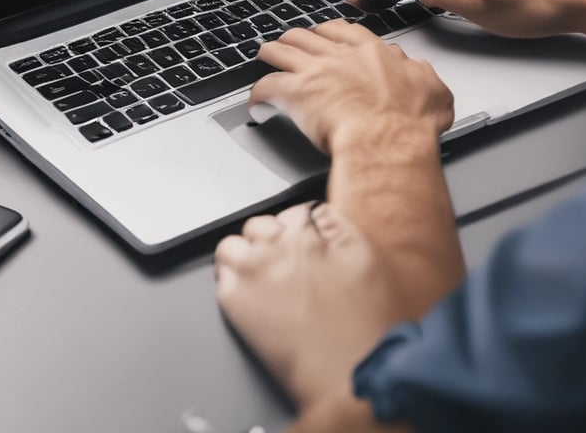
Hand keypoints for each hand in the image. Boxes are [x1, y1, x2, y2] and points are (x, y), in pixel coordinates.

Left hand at [215, 202, 407, 411]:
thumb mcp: (365, 258)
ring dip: (242, 256)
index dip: (298, 228)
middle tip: (281, 265)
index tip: (301, 244)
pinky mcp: (234, 299)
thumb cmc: (364, 325)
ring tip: (257, 278)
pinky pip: (220, 275)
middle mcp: (276, 244)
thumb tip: (318, 214)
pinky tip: (249, 299)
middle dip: (268, 240)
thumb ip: (337, 227)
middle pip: (259, 225)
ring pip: (231, 245)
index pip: (293, 211)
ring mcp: (252, 270)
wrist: (348, 375)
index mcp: (309, 231)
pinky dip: (230, 282)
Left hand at [250, 20, 453, 154]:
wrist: (388, 141)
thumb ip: (421, 75)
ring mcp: (314, 71)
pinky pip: (265, 87)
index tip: (324, 35)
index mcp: (370, 52)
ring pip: (279, 50)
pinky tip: (256, 102)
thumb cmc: (410, 123)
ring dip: (269, 54)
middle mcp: (339, 55)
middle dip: (294, 39)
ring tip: (264, 58)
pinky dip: (257, 94)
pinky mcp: (295, 93)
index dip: (328, 32)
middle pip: (306, 35)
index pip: (342, 31)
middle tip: (289, 45)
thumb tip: (417, 70)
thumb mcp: (433, 91)